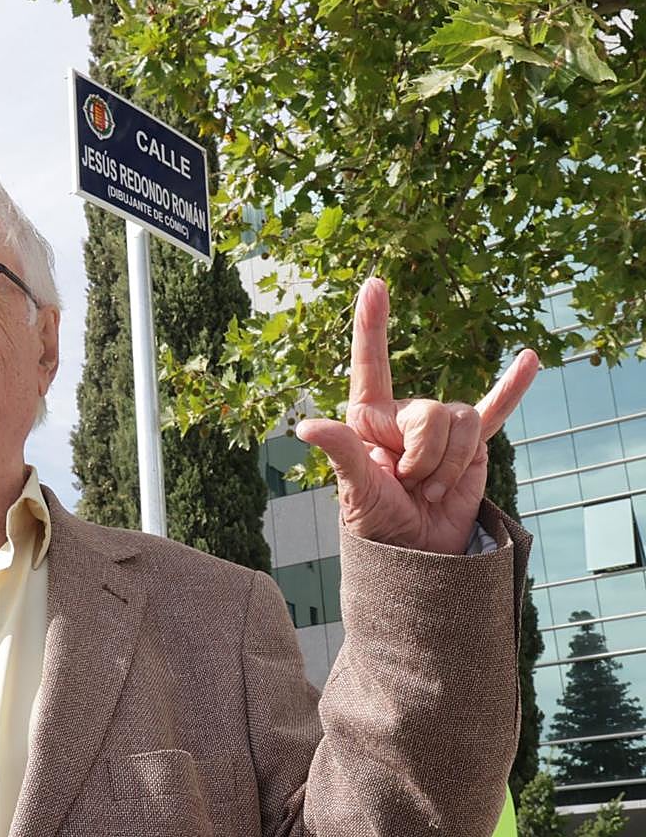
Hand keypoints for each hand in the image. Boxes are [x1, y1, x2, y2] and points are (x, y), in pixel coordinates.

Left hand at [295, 278, 538, 554]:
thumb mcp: (355, 488)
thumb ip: (341, 450)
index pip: (370, 362)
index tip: (374, 283)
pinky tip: (530, 359)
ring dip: (450, 466)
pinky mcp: (472, 445)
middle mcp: (405, 414)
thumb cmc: (376, 521)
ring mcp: (441, 427)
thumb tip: (306, 425)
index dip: (371, 323)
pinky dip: (512, 388)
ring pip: (461, 422)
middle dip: (425, 457)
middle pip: (431, 414)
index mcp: (369, 416)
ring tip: (430, 490)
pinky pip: (495, 411)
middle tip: (409, 485)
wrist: (415, 553)